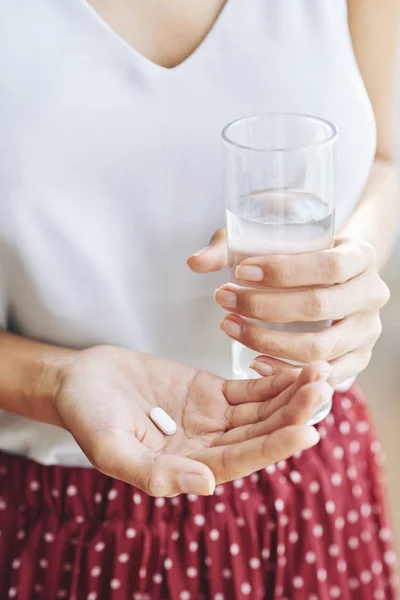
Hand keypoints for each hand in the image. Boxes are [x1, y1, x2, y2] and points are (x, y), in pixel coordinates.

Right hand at [52, 345, 330, 495]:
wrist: (82, 380)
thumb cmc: (87, 416)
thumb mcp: (109, 447)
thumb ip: (152, 473)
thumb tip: (206, 485)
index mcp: (186, 467)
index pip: (239, 461)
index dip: (273, 447)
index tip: (306, 430)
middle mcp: (207, 447)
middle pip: (259, 434)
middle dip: (292, 415)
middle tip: (322, 392)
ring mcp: (212, 418)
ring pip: (261, 411)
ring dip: (291, 396)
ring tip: (320, 375)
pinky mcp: (211, 392)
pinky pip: (250, 389)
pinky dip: (274, 380)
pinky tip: (297, 369)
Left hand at [188, 231, 389, 385]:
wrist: (338, 271)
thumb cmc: (304, 252)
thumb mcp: (277, 238)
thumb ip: (234, 247)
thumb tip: (194, 263)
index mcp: (361, 256)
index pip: (328, 266)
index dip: (283, 271)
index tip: (240, 271)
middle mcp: (371, 295)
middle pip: (319, 307)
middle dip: (264, 306)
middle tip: (224, 300)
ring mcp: (366, 332)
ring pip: (319, 348)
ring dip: (268, 341)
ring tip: (230, 327)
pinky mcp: (357, 360)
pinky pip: (322, 375)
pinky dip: (285, 371)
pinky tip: (253, 360)